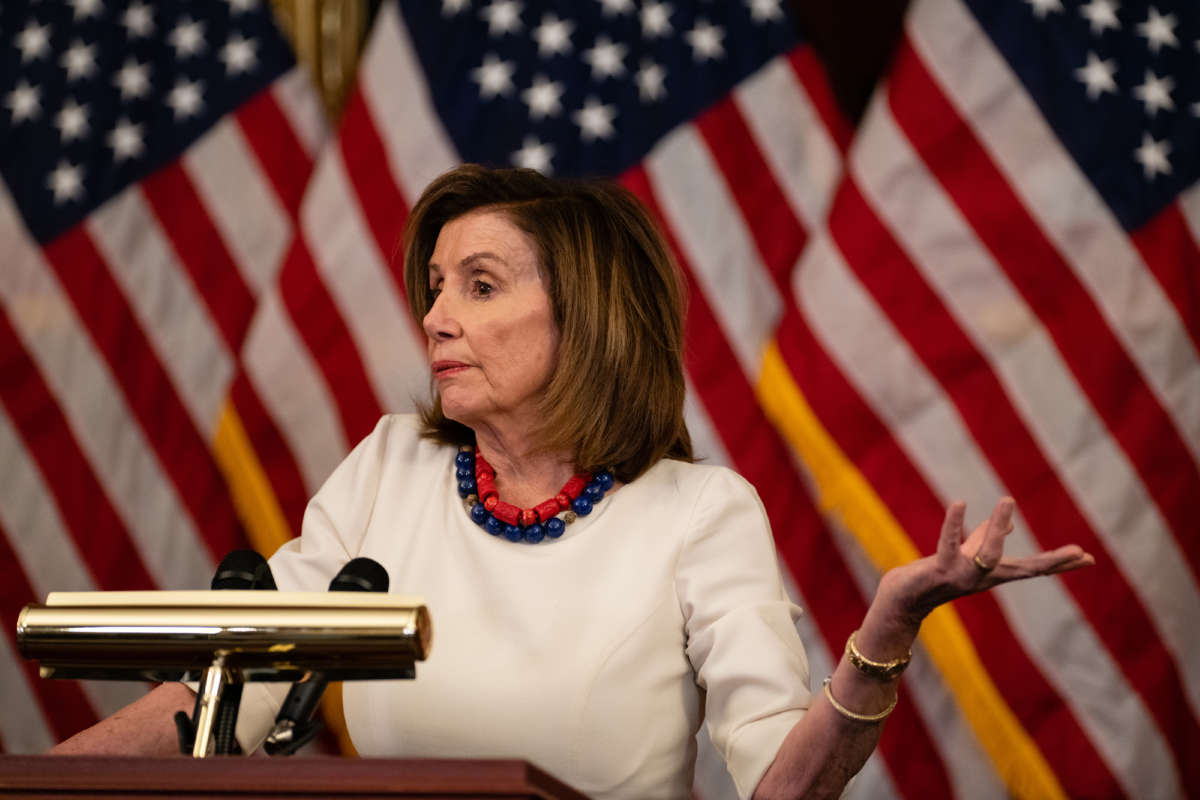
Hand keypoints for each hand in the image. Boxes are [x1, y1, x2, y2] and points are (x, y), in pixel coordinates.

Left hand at [878, 497, 1093, 626]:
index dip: (1059, 563)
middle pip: (1024, 571)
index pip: (1032, 568)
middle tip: (1080, 551)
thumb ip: (985, 538)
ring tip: (1007, 499)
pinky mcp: (938, 570)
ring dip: (997, 527)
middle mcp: (982, 578)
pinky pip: (948, 545)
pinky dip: (953, 524)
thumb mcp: (965, 554)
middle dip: (1052, 562)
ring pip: (988, 555)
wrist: (902, 599)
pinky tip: (960, 503)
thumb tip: (1006, 524)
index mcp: (992, 573)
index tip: (1089, 558)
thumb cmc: (933, 575)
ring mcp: (962, 576)